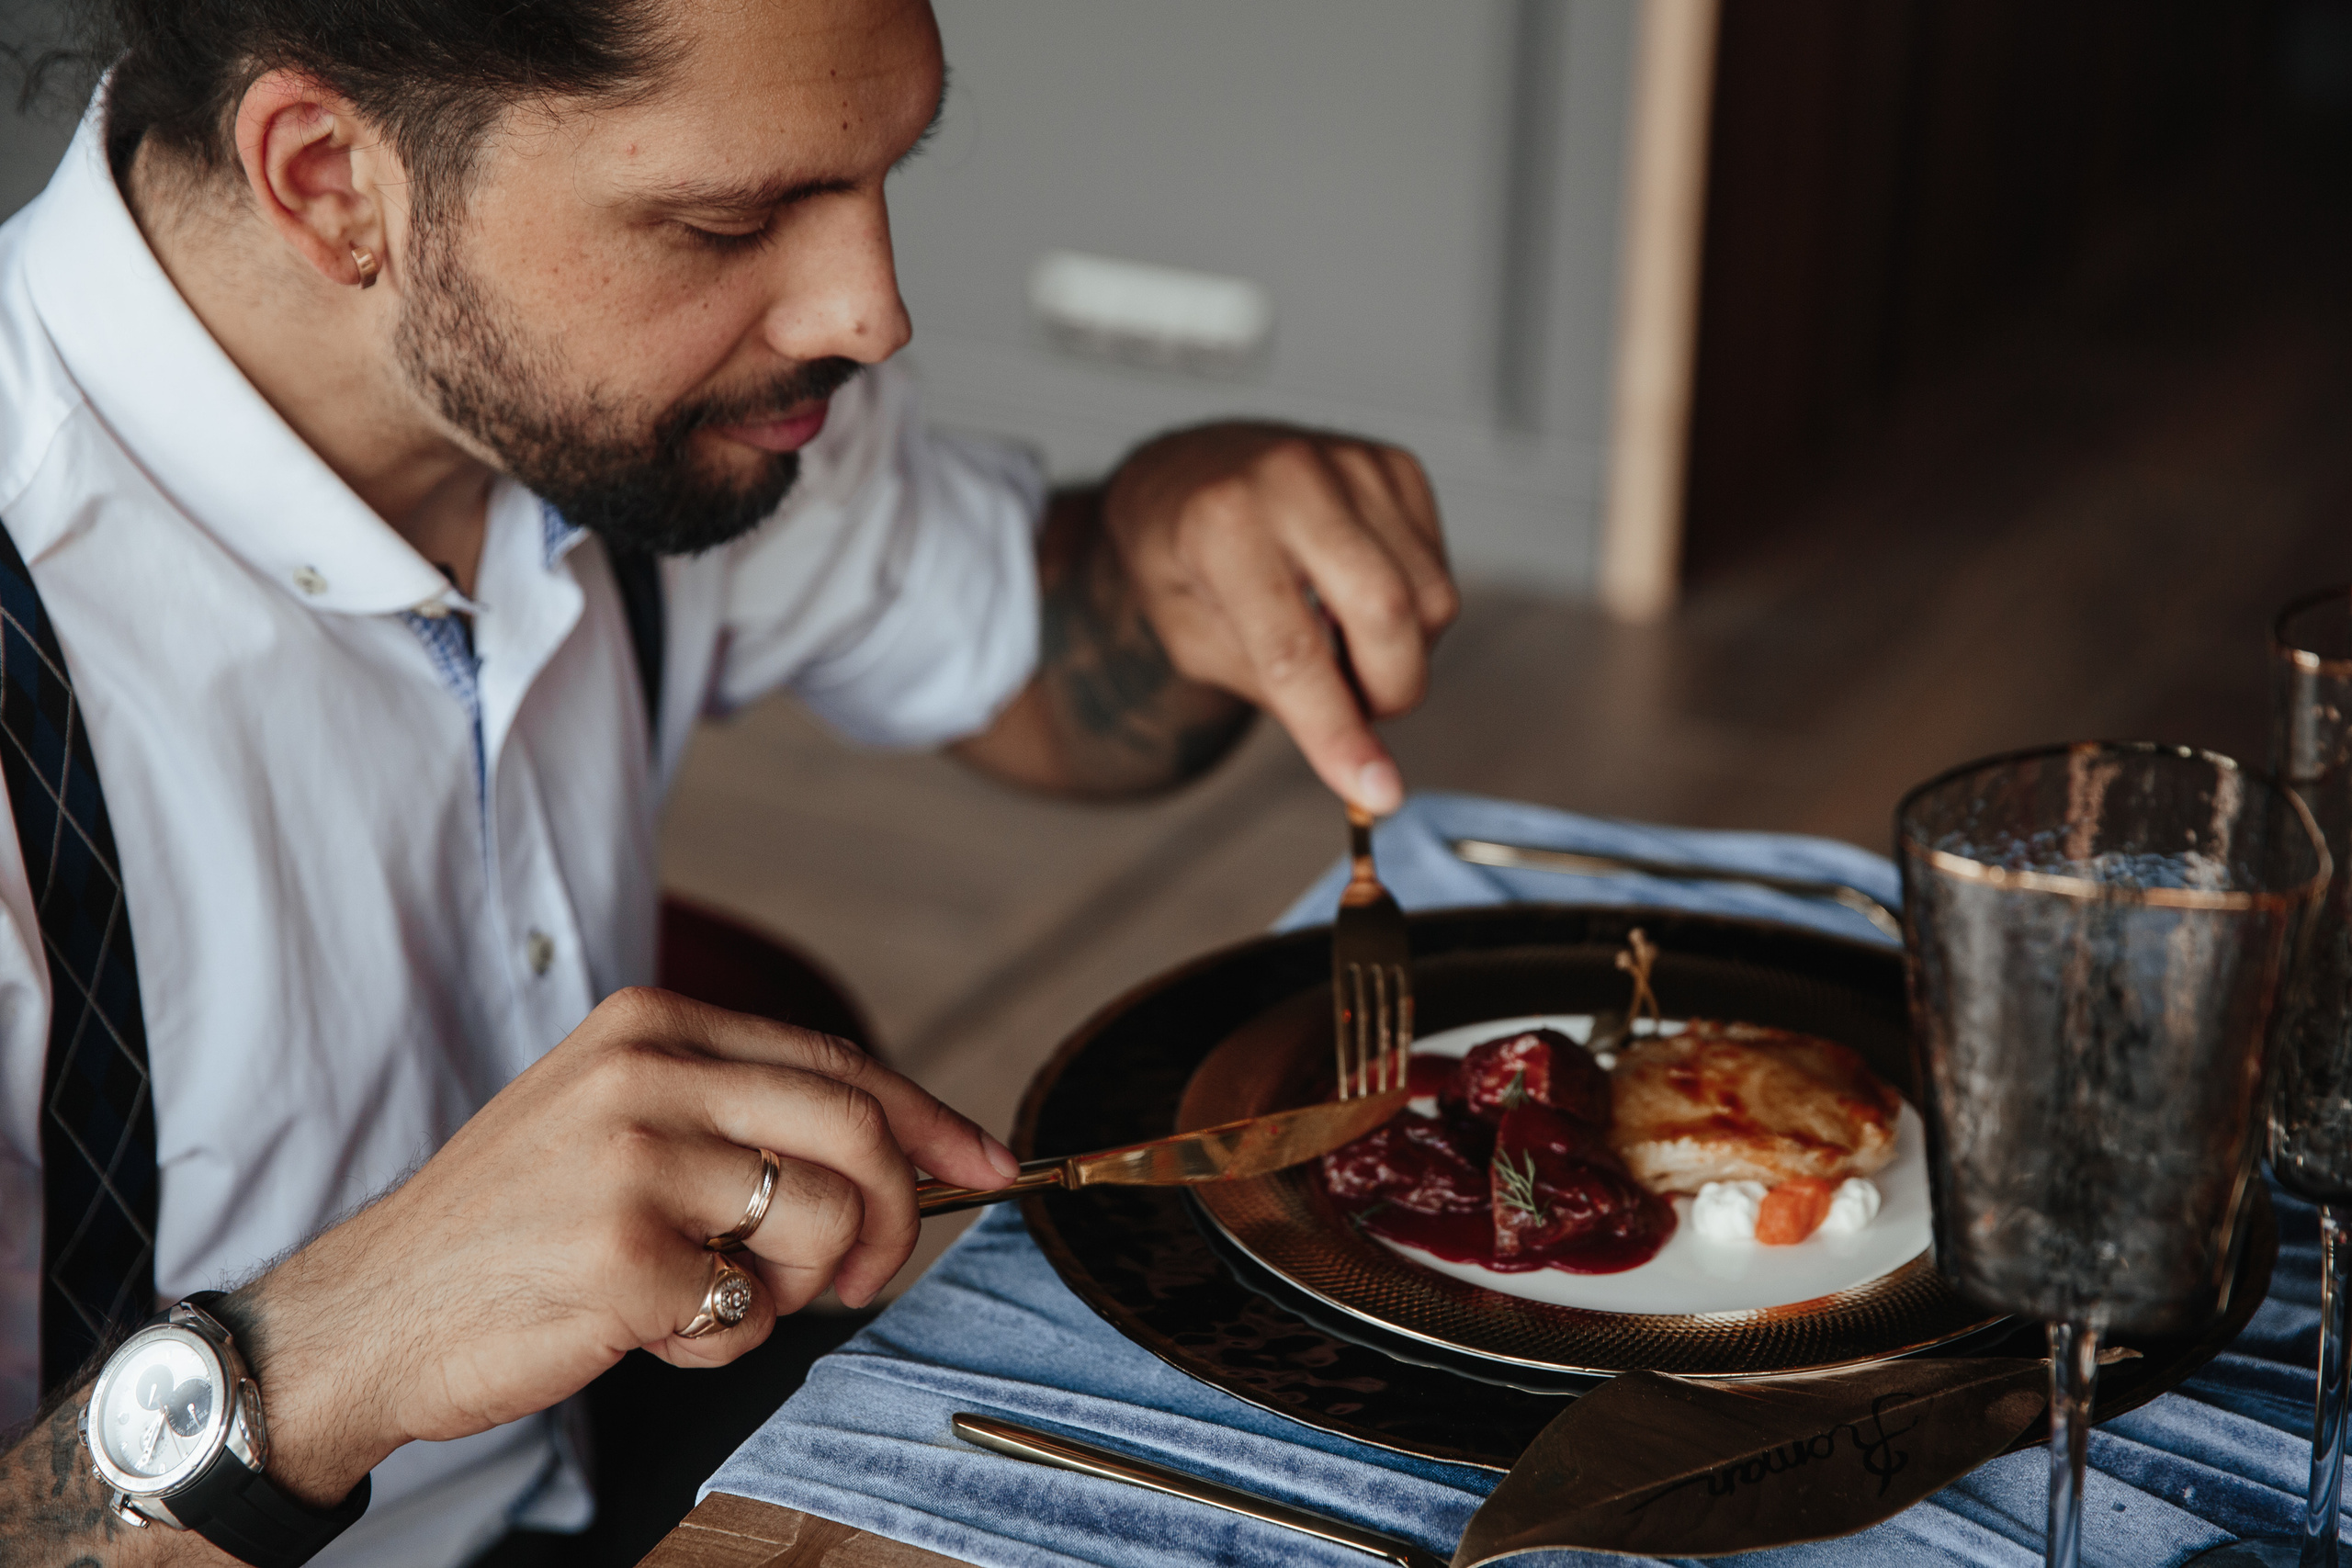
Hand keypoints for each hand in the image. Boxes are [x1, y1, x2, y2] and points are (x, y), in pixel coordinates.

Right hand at [221, 989, 1016, 1506]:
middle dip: (897, 1215)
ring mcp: (631, 1162)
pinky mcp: (620, 1256)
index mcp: (650, 1026)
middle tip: (866, 1275)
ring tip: (719, 1296)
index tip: (991, 1164)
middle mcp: (644, 1074)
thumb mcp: (614, 1120)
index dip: (932, 1118)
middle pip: (857, 1131)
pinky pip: (753, 1308)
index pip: (837, 1060)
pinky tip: (657, 1328)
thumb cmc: (510, 1229)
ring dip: (799, 1288)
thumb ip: (737, 1112)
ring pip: (823, 1222)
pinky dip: (729, 1338)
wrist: (365, 1316)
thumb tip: (904, 1146)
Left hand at [1102, 423, 1455, 813]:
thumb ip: (1275, 692)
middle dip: (1388, 692)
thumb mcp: (1191, 639)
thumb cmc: (1180, 560)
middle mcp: (1293, 478)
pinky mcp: (1397, 466)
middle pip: (1387, 613)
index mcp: (1221, 524)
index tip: (1376, 794)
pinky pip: (1439, 568)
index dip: (1336, 730)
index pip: (1293, 650)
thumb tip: (1362, 761)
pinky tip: (1357, 598)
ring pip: (1432, 598)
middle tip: (1355, 707)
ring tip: (1342, 642)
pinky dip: (1412, 612)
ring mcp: (1354, 463)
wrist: (1185, 471)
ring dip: (1401, 654)